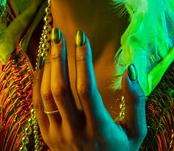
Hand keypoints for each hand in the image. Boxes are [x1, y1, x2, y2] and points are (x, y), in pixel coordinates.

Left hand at [33, 29, 146, 149]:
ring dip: (48, 67)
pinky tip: (44, 65)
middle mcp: (76, 132)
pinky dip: (38, 82)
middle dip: (60, 57)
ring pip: (47, 96)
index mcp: (100, 130)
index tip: (81, 37)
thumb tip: (131, 69)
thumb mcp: (136, 131)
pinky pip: (37, 105)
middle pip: (61, 89)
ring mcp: (58, 135)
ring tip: (53, 46)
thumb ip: (136, 101)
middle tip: (59, 33)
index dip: (83, 61)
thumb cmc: (120, 150)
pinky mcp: (47, 136)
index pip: (87, 89)